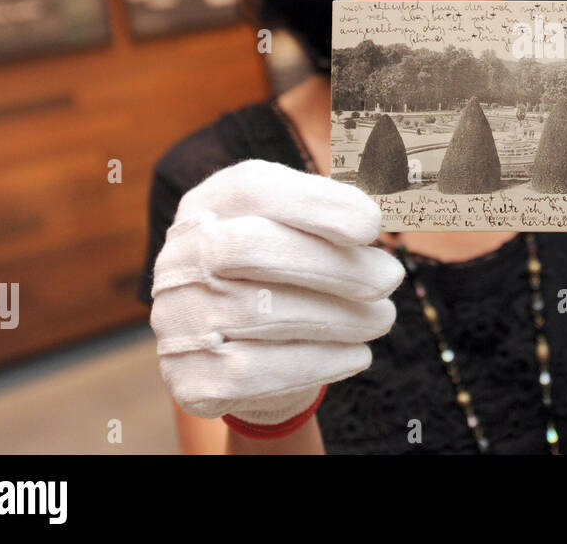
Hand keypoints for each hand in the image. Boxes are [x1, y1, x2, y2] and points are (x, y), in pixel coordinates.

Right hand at [150, 159, 402, 425]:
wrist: (246, 352)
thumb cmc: (288, 273)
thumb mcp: (305, 229)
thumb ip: (339, 209)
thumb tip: (390, 204)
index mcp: (210, 205)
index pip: (251, 189)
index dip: (315, 203)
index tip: (373, 224)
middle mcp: (181, 258)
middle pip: (249, 248)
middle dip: (330, 264)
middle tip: (389, 278)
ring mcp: (177, 318)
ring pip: (259, 314)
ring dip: (338, 317)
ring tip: (382, 318)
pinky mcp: (189, 377)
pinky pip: (256, 373)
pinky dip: (318, 363)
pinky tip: (357, 355)